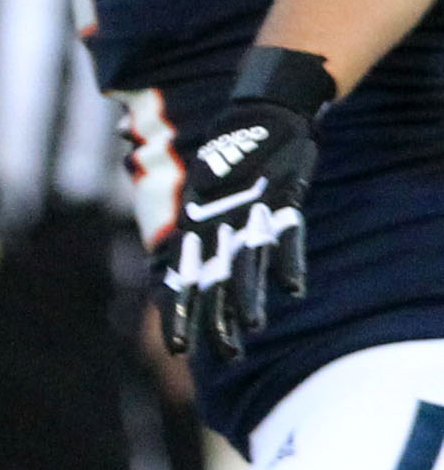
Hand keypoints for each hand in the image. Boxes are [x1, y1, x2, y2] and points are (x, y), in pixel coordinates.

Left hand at [161, 78, 318, 356]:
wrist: (260, 114)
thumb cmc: (227, 163)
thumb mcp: (200, 198)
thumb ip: (196, 238)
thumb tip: (180, 275)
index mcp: (192, 226)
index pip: (180, 279)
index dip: (178, 313)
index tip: (175, 350)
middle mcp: (215, 222)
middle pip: (212, 280)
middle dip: (214, 318)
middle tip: (220, 355)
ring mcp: (248, 210)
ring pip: (246, 262)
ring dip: (247, 296)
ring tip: (250, 328)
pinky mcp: (282, 197)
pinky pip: (286, 235)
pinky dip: (290, 260)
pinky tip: (293, 289)